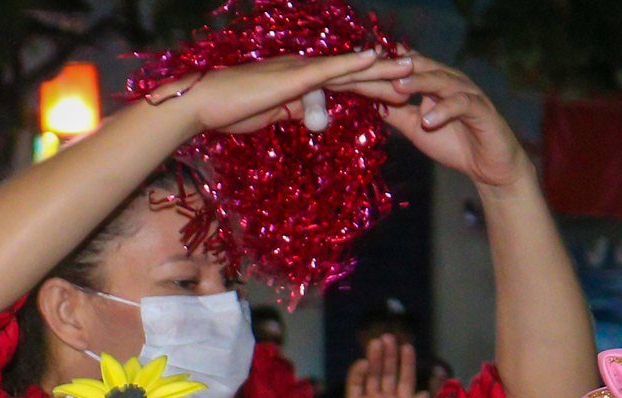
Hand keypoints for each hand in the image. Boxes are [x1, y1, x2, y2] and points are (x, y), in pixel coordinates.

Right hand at [172, 51, 415, 136]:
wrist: (202, 105)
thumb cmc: (231, 111)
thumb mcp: (274, 115)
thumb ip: (297, 111)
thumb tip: (317, 115)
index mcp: (301, 81)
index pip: (345, 84)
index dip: (374, 85)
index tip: (401, 89)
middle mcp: (304, 70)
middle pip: (354, 74)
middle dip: (387, 74)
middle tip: (419, 71)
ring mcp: (299, 71)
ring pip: (348, 70)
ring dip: (381, 67)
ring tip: (411, 64)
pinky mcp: (292, 77)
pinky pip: (328, 69)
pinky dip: (353, 63)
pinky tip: (375, 57)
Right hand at [342, 337, 423, 397]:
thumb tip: (426, 394)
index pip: (406, 380)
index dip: (407, 363)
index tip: (407, 346)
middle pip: (388, 374)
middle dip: (389, 355)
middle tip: (388, 337)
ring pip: (372, 375)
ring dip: (374, 358)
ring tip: (376, 342)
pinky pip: (355, 385)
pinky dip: (358, 373)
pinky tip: (363, 362)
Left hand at [359, 57, 526, 188]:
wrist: (489, 167)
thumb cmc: (454, 143)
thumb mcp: (416, 128)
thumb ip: (395, 113)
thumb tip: (366, 101)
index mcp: (433, 81)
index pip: (405, 65)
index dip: (383, 65)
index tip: (356, 67)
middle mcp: (449, 80)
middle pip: (421, 65)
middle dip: (396, 67)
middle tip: (372, 68)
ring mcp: (467, 93)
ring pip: (441, 80)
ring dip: (419, 82)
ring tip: (398, 87)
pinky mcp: (482, 110)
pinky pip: (462, 105)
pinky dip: (444, 110)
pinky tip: (428, 120)